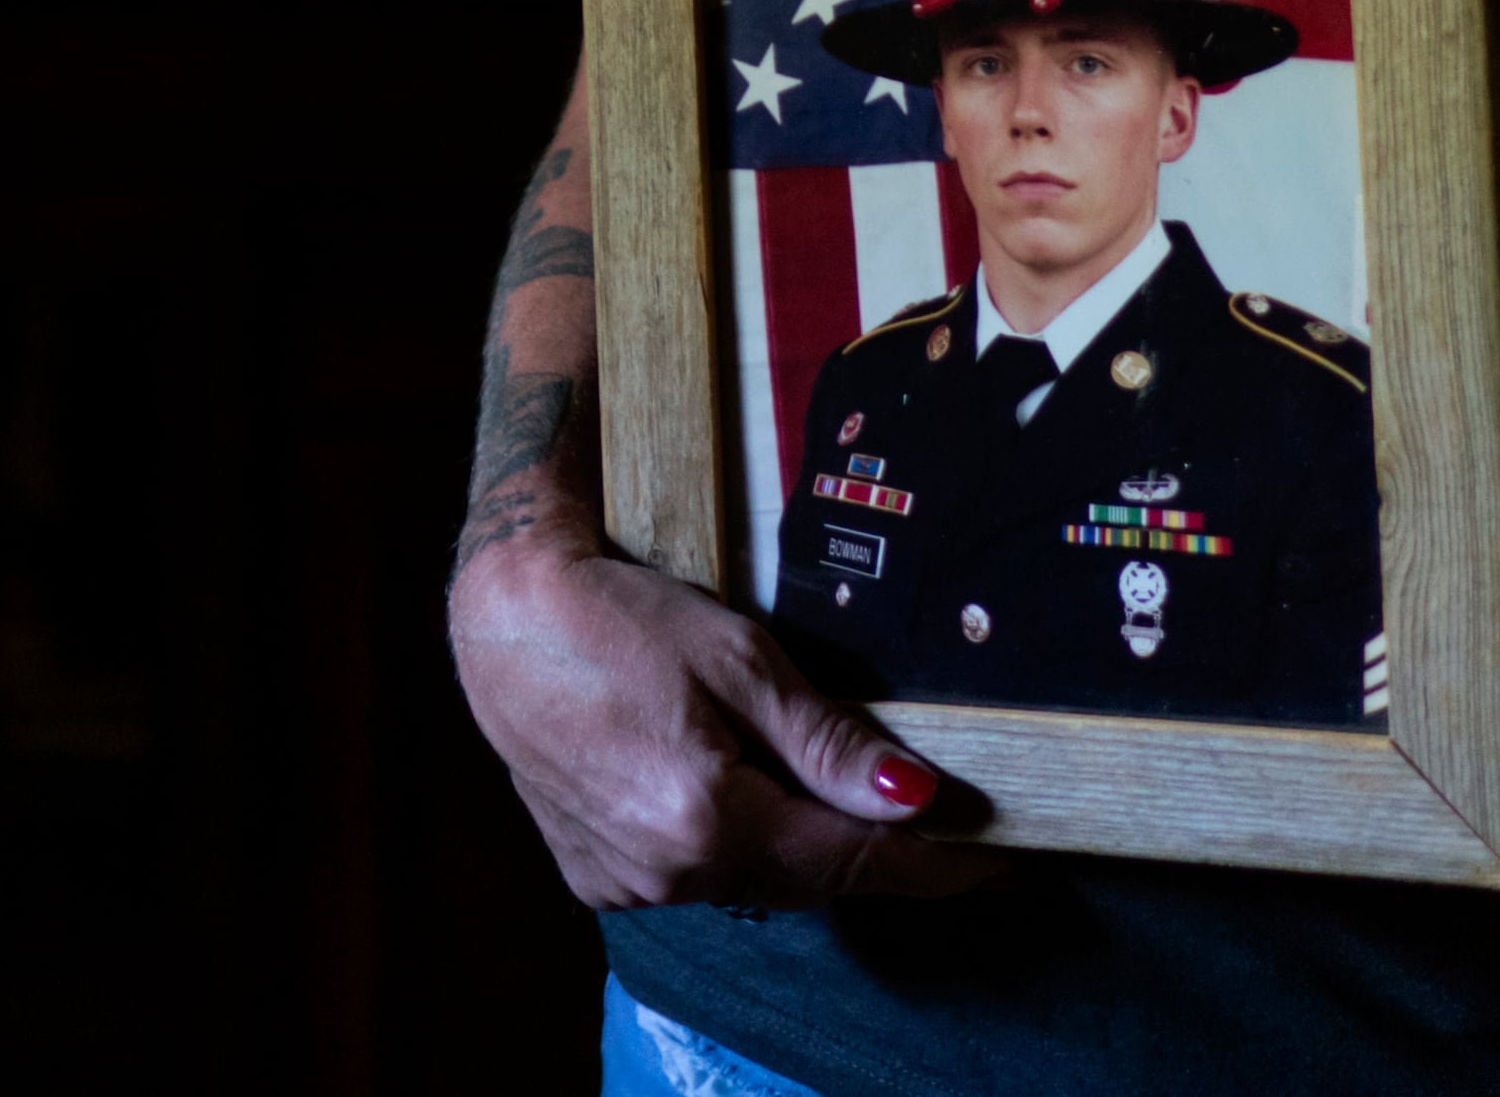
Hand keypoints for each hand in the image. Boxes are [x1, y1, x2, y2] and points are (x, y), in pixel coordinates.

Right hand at [446, 539, 996, 909]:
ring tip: (820, 783)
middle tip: (925, 810)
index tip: (995, 858)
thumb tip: (916, 798)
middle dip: (866, 846)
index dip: (932, 865)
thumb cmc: (620, 617)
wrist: (504, 618)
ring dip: (795, 842)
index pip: (853, 861)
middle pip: (804, 876)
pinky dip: (731, 843)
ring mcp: (625, 882)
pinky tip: (734, 789)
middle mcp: (667, 871)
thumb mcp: (740, 661)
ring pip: (749, 879)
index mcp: (709, 819)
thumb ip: (827, 741)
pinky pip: (692, 875)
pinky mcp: (595, 876)